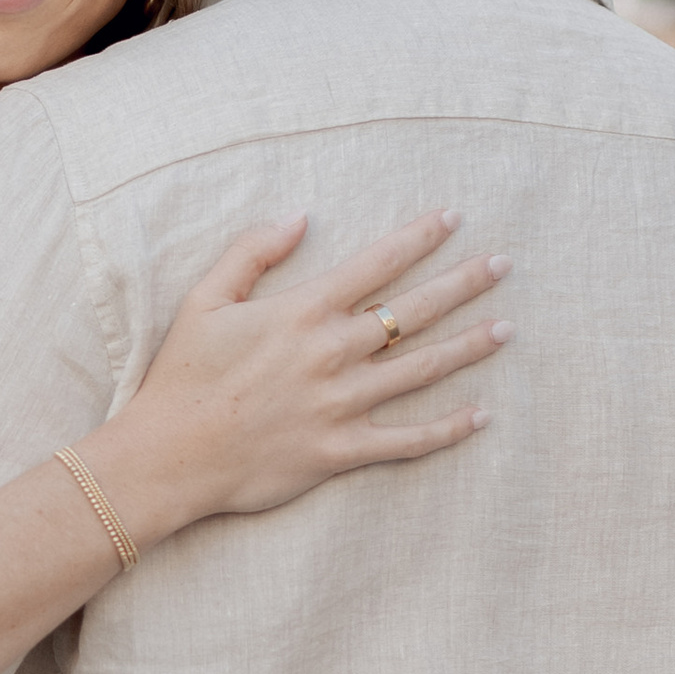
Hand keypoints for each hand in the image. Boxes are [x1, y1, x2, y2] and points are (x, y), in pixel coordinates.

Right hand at [97, 210, 511, 533]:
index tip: (454, 218)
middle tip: (504, 265)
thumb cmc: (182, 376)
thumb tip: (299, 216)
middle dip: (464, 283)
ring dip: (469, 347)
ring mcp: (342, 405)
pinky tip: (480, 416)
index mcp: (303, 312)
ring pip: (422, 370)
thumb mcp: (204, 299)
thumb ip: (252, 252)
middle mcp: (332, 354)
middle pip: (414, 311)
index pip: (377, 264)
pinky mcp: (341, 451)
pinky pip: (407, 439)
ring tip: (506, 330)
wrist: (168, 457)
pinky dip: (447, 430)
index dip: (420, 237)